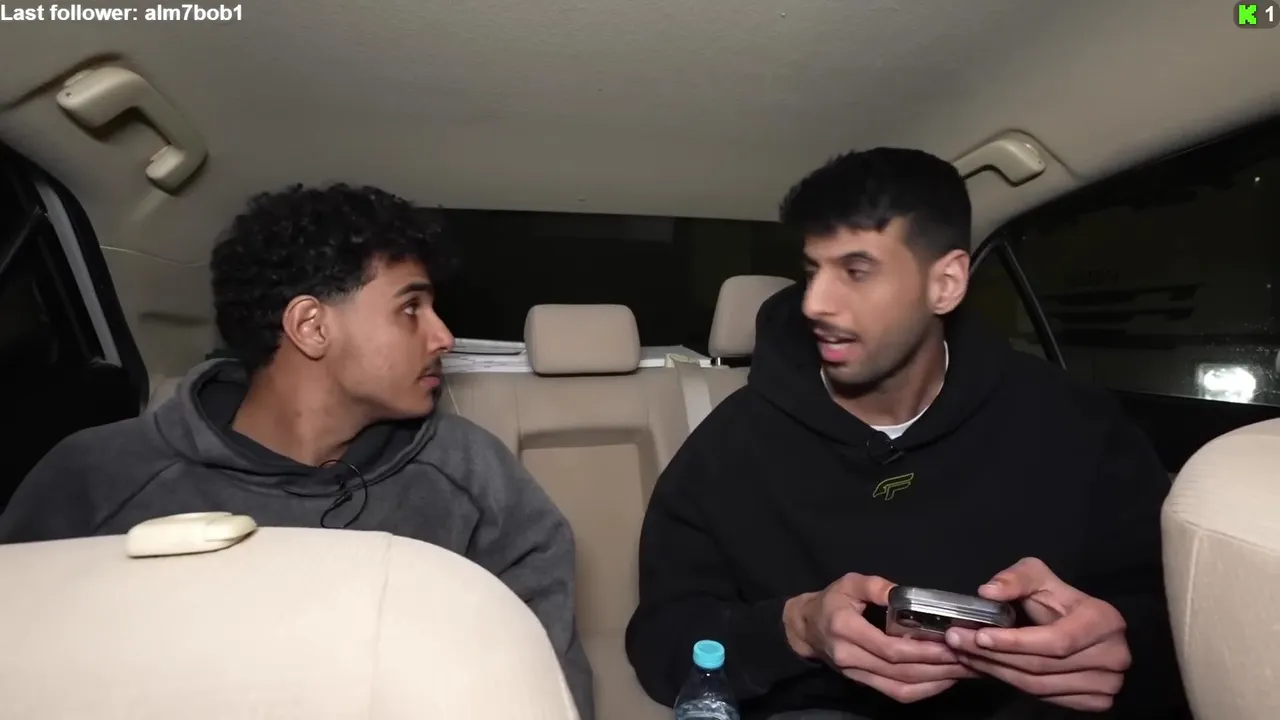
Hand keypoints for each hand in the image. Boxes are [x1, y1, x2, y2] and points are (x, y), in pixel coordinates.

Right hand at [783, 573, 977, 702]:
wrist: (806, 628)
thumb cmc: (831, 601)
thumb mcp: (849, 583)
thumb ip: (875, 586)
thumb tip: (901, 592)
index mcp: (846, 630)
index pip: (888, 648)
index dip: (921, 650)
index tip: (949, 644)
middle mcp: (850, 657)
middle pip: (900, 672)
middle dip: (937, 667)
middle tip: (968, 657)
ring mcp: (857, 675)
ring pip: (900, 688)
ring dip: (935, 682)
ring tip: (963, 670)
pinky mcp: (864, 683)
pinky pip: (896, 693)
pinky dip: (923, 691)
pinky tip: (944, 680)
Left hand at [944, 557, 1130, 711]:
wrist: (1081, 626)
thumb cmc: (1059, 600)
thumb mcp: (1038, 577)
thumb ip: (1015, 579)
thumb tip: (988, 592)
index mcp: (1105, 621)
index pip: (1056, 640)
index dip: (1016, 642)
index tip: (981, 636)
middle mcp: (1114, 656)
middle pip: (1043, 666)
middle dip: (994, 656)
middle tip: (958, 642)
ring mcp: (1108, 683)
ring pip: (1040, 687)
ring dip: (996, 672)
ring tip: (966, 654)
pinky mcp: (1096, 701)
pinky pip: (1046, 699)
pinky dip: (1012, 684)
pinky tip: (989, 668)